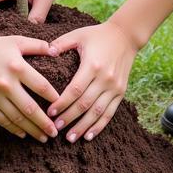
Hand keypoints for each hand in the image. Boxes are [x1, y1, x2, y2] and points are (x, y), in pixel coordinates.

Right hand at [0, 34, 60, 140]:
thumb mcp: (15, 41)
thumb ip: (37, 45)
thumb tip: (56, 50)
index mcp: (17, 66)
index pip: (41, 86)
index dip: (54, 98)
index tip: (62, 107)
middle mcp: (6, 83)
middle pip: (31, 108)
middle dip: (45, 123)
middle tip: (55, 133)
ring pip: (17, 118)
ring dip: (32, 130)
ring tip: (43, 137)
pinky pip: (2, 120)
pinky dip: (14, 129)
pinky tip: (23, 134)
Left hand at [47, 20, 138, 141]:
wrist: (126, 36)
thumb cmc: (97, 35)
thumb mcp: (78, 35)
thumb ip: (61, 43)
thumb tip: (46, 52)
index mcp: (92, 65)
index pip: (75, 90)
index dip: (62, 103)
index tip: (49, 113)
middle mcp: (105, 78)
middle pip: (84, 104)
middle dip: (69, 118)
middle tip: (54, 128)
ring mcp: (115, 87)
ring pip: (97, 112)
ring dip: (83, 126)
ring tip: (69, 138)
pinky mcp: (121, 92)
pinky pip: (110, 113)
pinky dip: (99, 126)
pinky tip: (88, 135)